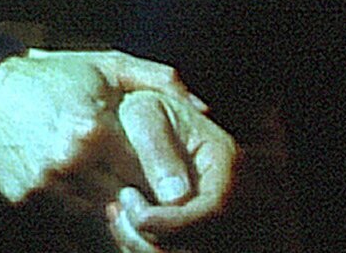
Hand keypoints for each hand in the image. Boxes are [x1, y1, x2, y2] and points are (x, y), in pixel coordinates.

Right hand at [0, 49, 200, 212]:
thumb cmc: (54, 78)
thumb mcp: (106, 66)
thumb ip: (159, 80)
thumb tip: (204, 109)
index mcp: (93, 128)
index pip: (150, 170)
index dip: (166, 176)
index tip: (179, 180)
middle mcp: (70, 162)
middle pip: (130, 199)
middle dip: (146, 197)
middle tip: (157, 192)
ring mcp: (45, 186)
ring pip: (102, 216)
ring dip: (117, 208)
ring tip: (128, 196)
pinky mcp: (26, 202)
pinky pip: (71, 221)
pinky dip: (85, 213)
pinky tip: (91, 194)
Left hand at [103, 88, 237, 252]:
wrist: (144, 116)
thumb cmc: (144, 108)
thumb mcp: (146, 112)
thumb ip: (157, 148)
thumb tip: (175, 198)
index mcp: (226, 162)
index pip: (213, 209)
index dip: (173, 220)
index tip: (133, 208)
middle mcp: (229, 195)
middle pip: (201, 242)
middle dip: (152, 236)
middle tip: (118, 207)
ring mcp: (214, 215)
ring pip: (185, 252)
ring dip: (142, 244)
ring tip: (117, 213)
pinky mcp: (194, 228)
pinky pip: (173, 250)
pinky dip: (143, 246)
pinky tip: (122, 224)